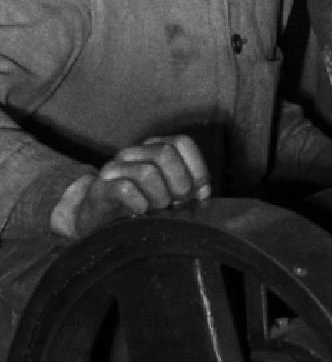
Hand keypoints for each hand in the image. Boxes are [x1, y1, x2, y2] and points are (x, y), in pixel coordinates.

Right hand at [51, 134, 210, 238]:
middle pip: (166, 153)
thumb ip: (189, 189)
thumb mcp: (169, 194)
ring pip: (147, 172)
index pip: (182, 142)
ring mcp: (115, 168)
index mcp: (154, 149)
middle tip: (176, 203)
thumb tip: (204, 192)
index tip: (199, 192)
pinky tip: (141, 211)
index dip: (197, 167)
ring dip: (159, 196)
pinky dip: (139, 203)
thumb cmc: (140, 205)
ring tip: (157, 209)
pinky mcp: (101, 188)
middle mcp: (135, 153)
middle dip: (179, 183)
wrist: (97, 218)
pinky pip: (125, 189)